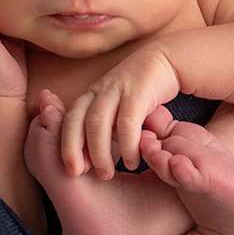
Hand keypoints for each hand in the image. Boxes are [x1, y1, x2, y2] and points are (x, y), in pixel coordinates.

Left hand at [60, 44, 181, 178]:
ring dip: (98, 150)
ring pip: (97, 121)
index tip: (71, 169)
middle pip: (76, 119)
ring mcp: (118, 88)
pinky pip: (127, 121)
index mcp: (91, 95)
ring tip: (105, 173)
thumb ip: (104, 127)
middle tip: (77, 173)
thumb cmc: (142, 93)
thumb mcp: (117, 109)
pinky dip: (127, 144)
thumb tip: (91, 158)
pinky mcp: (139, 90)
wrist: (168, 60)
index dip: (65, 144)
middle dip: (72, 147)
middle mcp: (100, 90)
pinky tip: (132, 162)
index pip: (69, 119)